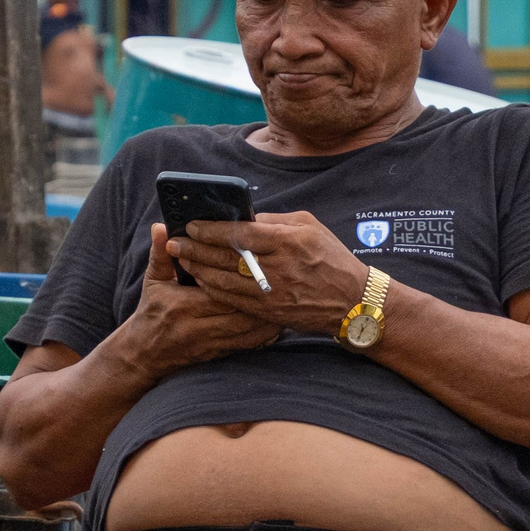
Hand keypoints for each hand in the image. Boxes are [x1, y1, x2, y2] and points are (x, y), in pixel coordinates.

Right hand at [101, 224, 280, 381]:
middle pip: (239, 313)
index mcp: (184, 306)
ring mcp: (211, 343)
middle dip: (261, 300)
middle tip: (281, 282)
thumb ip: (160, 255)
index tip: (258, 265)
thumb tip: (160, 228)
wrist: (144, 353)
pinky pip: (247, 346)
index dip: (239, 280)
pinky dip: (264, 336)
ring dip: (268, 318)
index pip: (218, 291)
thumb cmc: (151, 311)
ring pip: (248, 333)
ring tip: (284, 301)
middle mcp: (199, 327)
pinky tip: (277, 323)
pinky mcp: (219, 353)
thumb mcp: (153, 281)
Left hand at [177, 209, 368, 336]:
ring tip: (182, 259)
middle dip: (196, 249)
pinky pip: (233, 300)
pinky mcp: (270, 312)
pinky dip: (213, 289)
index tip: (192, 225)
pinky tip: (201, 280)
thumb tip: (245, 219)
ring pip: (224, 281)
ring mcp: (273, 293)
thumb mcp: (310, 227)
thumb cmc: (332, 258)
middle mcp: (278, 268)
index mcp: (288, 242)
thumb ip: (276, 221)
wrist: (353, 301)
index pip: (240, 233)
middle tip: (176, 242)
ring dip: (199, 269)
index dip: (211, 230)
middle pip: (226, 257)